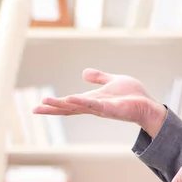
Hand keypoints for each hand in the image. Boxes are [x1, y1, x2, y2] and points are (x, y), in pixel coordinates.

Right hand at [33, 68, 166, 137]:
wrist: (147, 104)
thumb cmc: (132, 96)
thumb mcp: (112, 81)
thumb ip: (99, 78)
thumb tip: (84, 72)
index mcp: (92, 100)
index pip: (69, 103)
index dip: (55, 104)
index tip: (38, 105)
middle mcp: (93, 107)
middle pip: (69, 108)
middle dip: (52, 108)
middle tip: (35, 108)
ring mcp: (101, 109)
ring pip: (77, 107)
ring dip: (61, 105)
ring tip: (46, 102)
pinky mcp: (110, 109)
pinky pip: (93, 106)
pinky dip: (82, 102)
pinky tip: (70, 99)